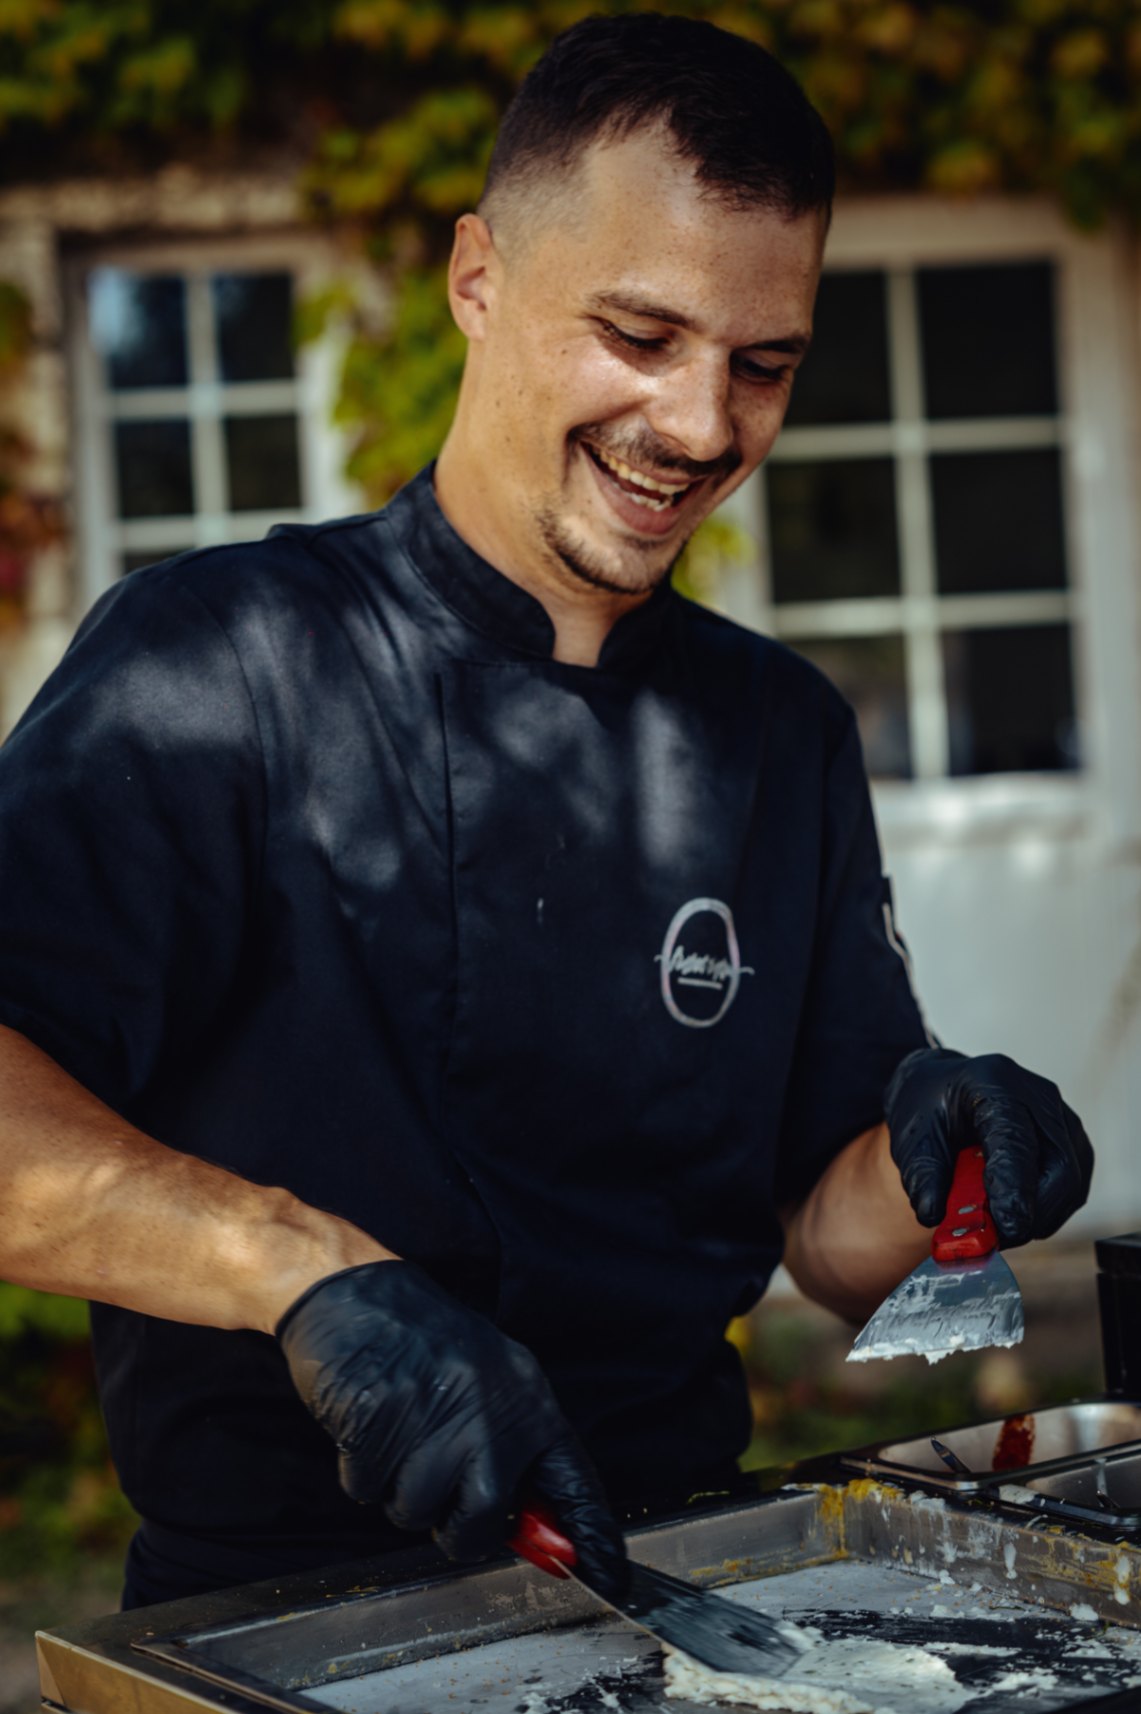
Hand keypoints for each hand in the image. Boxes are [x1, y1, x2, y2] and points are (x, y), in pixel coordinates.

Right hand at [276, 1260, 627, 1596]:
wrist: (357, 1292)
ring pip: (414, 1511)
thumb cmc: (425, 1341)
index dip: (591, 1534)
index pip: (570, 1479)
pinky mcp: (376, 1422)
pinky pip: (365, 1488)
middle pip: (480, 1520)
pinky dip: (360, 1469)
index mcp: (524, 1399)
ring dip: (397, 1488)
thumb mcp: (490, 1380)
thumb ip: (513, 1445)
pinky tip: (368, 1424)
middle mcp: (487, 1412)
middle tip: (436, 1488)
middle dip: (452, 1524)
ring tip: (397, 1434)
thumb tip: (534, 1524)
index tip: (612, 1578)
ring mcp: (431, 1417)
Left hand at [885, 1047, 1092, 1246]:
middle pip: (1059, 1168)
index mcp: (996, 1083)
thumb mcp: (911, 1135)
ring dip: (1037, 1217)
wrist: (944, 1090)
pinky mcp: (1072, 1144)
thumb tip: (934, 1216)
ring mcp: (1061, 1121)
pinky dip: (1044, 1212)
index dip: (1014, 1188)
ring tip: (995, 1225)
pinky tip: (1011, 1211)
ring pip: (1070, 1185)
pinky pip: (1071, 1190)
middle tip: (995, 1239)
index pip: (1016, 1141)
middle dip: (1031, 1214)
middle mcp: (1039, 1098)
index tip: (1006, 1227)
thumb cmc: (929, 1106)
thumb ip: (921, 1176)